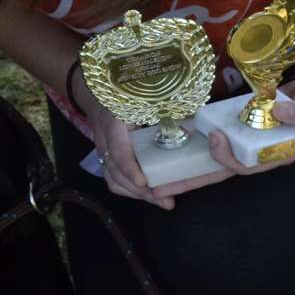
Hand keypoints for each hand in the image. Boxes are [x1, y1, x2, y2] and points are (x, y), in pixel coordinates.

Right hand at [71, 67, 177, 210]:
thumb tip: (197, 114)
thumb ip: (164, 104)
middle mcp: (105, 140)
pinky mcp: (107, 159)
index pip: (118, 149)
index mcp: (114, 121)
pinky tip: (150, 195)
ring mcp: (103, 152)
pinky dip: (131, 191)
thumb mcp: (143, 94)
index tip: (143, 182)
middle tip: (164, 199)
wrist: (97, 94)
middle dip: (139, 190)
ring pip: (113, 179)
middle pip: (116, 171)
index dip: (129, 167)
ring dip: (137, 194)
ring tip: (162, 201)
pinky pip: (114, 180)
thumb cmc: (125, 93)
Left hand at [145, 74, 294, 200]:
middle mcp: (260, 149)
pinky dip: (200, 133)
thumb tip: (279, 114)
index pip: (247, 166)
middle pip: (221, 168)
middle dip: (190, 178)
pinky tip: (177, 133)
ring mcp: (250, 136)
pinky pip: (220, 129)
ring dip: (189, 160)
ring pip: (215, 153)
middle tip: (156, 188)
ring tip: (157, 168)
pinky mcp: (244, 120)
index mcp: (279, 153)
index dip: (227, 157)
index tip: (215, 138)